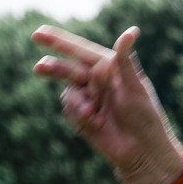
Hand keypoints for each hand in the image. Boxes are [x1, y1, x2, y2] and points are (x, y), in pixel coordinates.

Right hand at [31, 25, 182, 183]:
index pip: (79, 50)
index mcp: (109, 67)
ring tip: (92, 114)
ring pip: (68, 93)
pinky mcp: (83, 117)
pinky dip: (79, 117)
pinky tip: (95, 124)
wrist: (142, 152)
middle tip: (40, 68)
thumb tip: (132, 31)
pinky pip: (69, 111)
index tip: (38, 34)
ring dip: (77, 104)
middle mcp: (96, 80)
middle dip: (53, 68)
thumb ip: (125, 60)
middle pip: (67, 68)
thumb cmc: (145, 117)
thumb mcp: (135, 86)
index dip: (58, 41)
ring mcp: (88, 98)